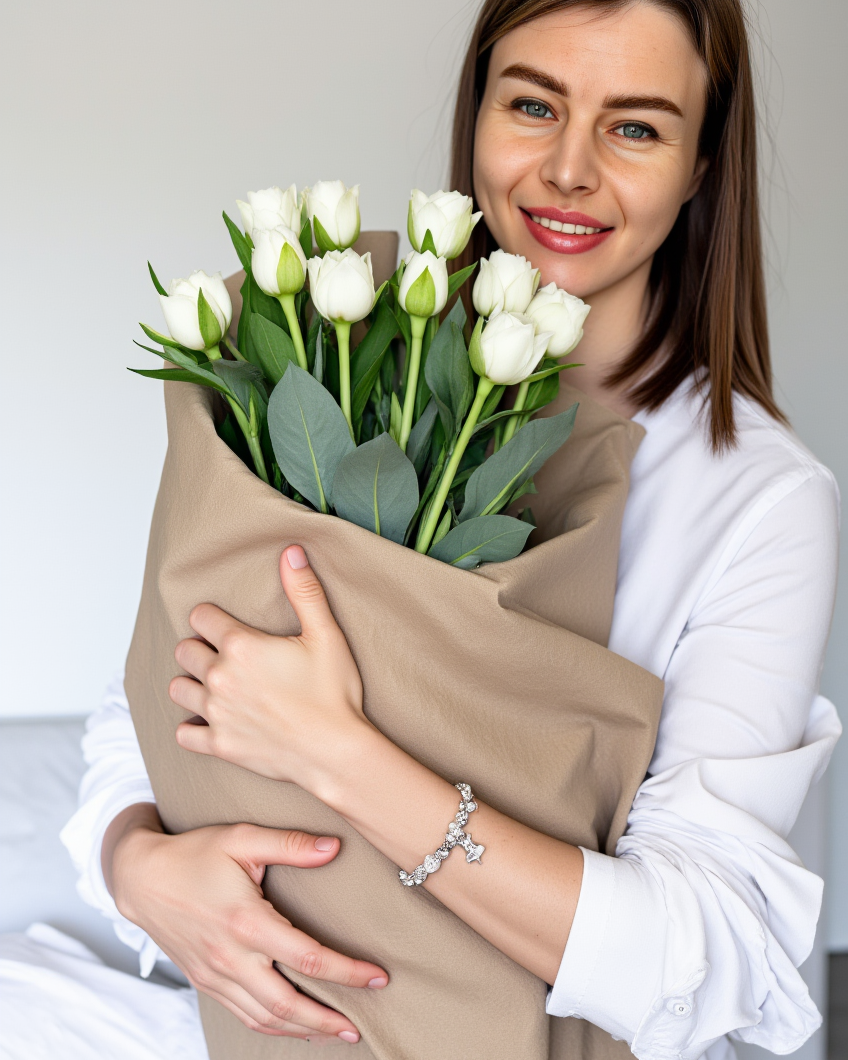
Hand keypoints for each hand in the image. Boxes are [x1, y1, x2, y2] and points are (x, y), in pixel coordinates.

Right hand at [108, 806, 388, 1042]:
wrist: (140, 877)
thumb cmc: (193, 853)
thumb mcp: (242, 838)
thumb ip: (290, 844)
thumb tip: (334, 848)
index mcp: (246, 922)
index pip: (307, 959)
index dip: (347, 972)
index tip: (377, 978)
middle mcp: (231, 957)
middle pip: (286, 1004)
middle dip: (327, 1020)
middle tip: (361, 1026)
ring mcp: (216, 974)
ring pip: (265, 1017)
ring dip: (303, 1030)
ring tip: (337, 1033)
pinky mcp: (206, 982)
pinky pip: (243, 1014)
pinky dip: (273, 1026)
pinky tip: (294, 1025)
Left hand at [170, 545, 369, 790]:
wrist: (335, 752)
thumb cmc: (333, 693)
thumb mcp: (326, 635)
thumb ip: (304, 591)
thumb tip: (291, 551)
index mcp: (241, 646)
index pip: (201, 617)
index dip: (212, 616)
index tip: (224, 623)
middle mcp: (220, 678)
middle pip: (185, 651)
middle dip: (200, 647)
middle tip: (224, 653)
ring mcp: (216, 713)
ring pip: (178, 688)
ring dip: (191, 682)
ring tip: (214, 683)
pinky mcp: (219, 744)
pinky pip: (184, 733)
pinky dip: (191, 726)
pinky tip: (208, 720)